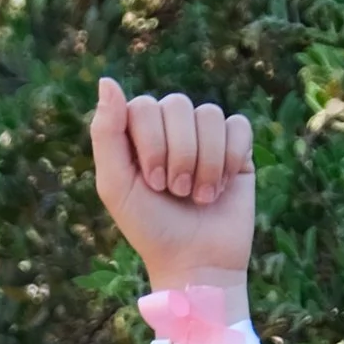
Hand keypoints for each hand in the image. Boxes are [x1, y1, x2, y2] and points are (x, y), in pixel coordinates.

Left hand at [91, 78, 255, 287]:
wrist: (196, 264)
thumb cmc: (151, 228)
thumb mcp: (116, 186)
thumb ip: (106, 133)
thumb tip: (107, 80)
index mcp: (139, 131)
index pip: (145, 106)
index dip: (152, 144)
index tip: (153, 184)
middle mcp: (172, 126)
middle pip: (178, 104)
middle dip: (178, 155)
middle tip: (176, 192)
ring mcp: (206, 135)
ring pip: (209, 115)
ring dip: (205, 163)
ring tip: (200, 196)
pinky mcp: (236, 147)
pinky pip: (237, 126)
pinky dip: (230, 159)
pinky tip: (223, 186)